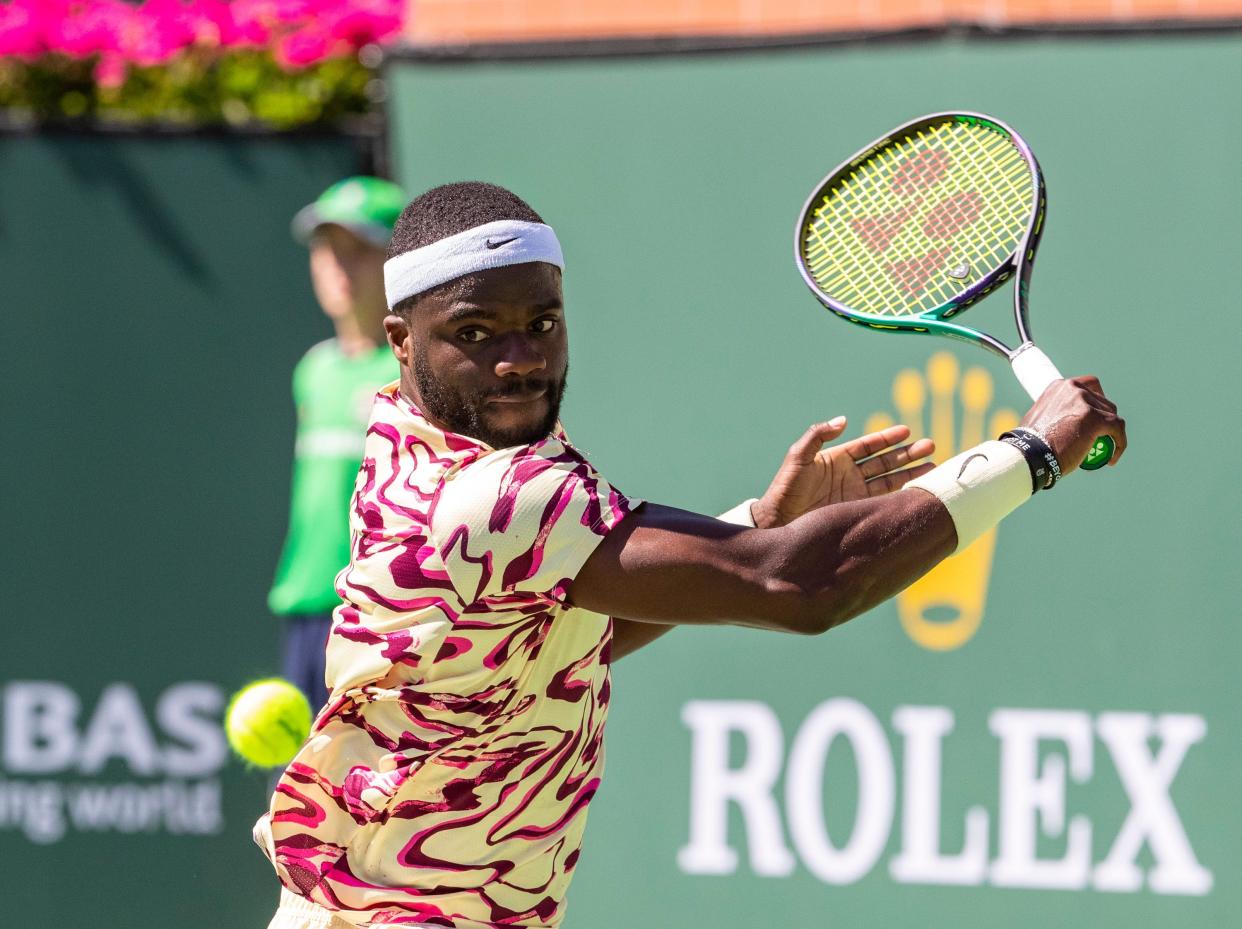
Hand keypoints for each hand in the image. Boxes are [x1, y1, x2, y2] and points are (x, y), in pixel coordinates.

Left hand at [751, 417, 935, 528]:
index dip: (887, 438)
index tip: (907, 431)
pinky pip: (883, 500)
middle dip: (907, 453)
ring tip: (933, 465)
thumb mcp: (799, 457)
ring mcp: (855, 493)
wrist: (780, 522)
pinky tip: (918, 489)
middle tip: (931, 445)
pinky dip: (901, 494)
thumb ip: (818, 435)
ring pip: (889, 479)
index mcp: (837, 458)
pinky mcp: (857, 511)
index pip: (868, 445)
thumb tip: (843, 420)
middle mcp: (849, 475)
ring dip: (910, 472)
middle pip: (884, 461)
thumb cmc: (786, 489)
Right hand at [1019, 376, 1127, 476]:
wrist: (1031, 454)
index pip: (1088, 386)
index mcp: (1059, 386)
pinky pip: (1118, 429)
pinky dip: (1119, 444)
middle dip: (1105, 418)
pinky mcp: (1096, 418)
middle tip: (1100, 436)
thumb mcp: (1040, 419)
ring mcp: (1085, 402)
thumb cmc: (1031, 444)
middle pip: (1103, 401)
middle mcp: (1073, 389)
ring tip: (1105, 451)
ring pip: (1112, 415)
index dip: (1095, 401)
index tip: (1094, 416)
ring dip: (1112, 432)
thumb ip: (1055, 413)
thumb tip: (1062, 422)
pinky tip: (1112, 459)